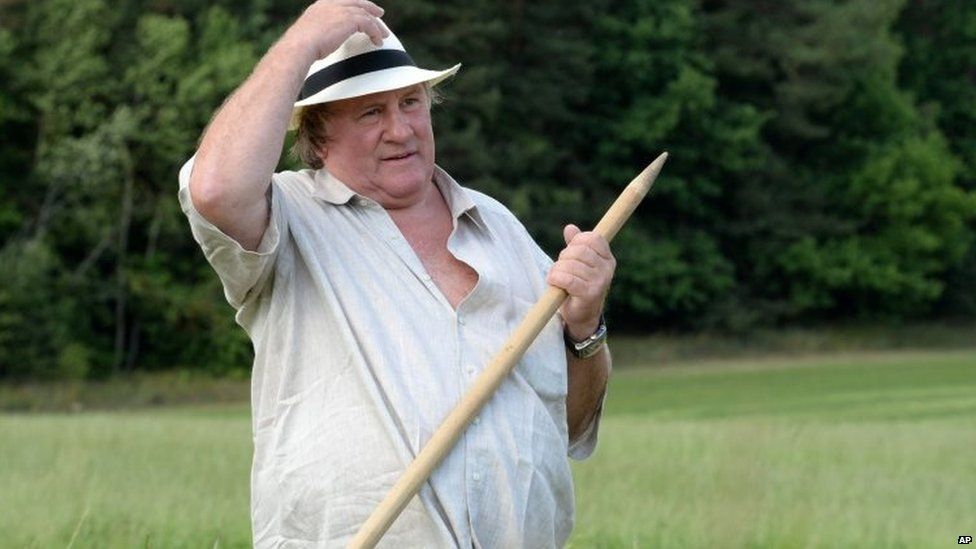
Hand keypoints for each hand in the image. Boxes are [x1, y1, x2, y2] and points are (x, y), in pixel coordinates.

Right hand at [286, 0, 389, 59]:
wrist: (300, 45)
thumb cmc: (300, 46)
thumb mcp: (308, 34)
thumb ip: (318, 33)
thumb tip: (318, 42)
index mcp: (322, 5)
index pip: (343, 1)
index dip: (354, 4)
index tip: (361, 9)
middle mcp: (332, 4)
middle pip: (357, 2)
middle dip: (370, 7)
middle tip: (379, 14)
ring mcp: (341, 10)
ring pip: (366, 14)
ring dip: (377, 25)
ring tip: (384, 34)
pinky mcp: (350, 19)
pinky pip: (369, 24)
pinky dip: (376, 33)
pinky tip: (378, 42)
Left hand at [546, 224, 615, 339]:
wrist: (581, 316)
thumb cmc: (578, 286)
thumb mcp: (578, 263)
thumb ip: (575, 245)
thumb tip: (570, 228)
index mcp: (607, 259)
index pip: (592, 238)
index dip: (576, 242)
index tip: (570, 253)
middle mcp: (607, 269)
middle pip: (579, 250)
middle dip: (563, 258)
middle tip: (560, 268)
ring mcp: (600, 281)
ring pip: (571, 264)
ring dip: (557, 270)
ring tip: (557, 278)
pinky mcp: (590, 293)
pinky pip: (568, 279)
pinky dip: (556, 279)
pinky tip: (553, 282)